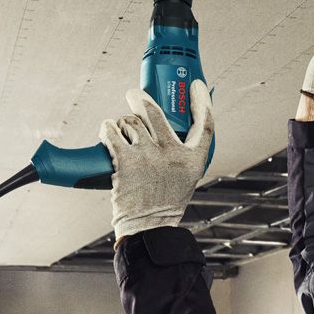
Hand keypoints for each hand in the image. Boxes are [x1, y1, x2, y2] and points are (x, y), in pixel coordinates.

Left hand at [100, 80, 213, 238]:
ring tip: (121, 129)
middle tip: (134, 95)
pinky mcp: (126, 161)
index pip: (205, 122)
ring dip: (123, 121)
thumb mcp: (187, 176)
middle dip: (140, 98)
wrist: (148, 227)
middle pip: (156, 111)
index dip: (203, 100)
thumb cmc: (166, 201)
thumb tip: (172, 124)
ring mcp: (148, 156)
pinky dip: (108, 128)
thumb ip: (183, 152)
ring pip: (131, 121)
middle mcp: (172, 154)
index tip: (197, 85)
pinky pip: (112, 131)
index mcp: (193, 159)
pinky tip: (108, 131)